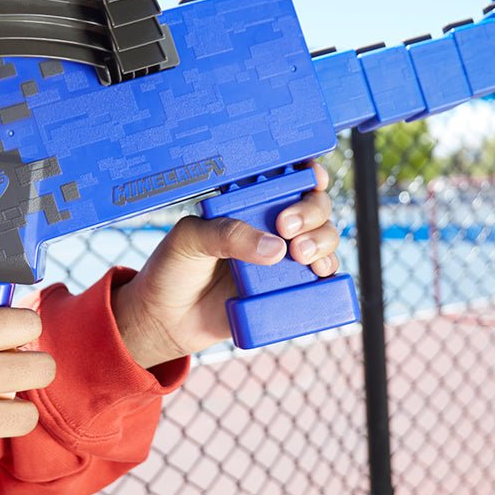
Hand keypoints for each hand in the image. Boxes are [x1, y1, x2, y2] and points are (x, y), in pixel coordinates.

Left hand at [114, 161, 340, 367]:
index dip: (307, 174)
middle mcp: (270, 227)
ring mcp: (281, 258)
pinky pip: (320, 278)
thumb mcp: (191, 239)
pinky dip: (329, 272)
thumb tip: (275, 248)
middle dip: (311, 212)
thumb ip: (228, 234)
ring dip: (323, 241)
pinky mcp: (286, 289)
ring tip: (301, 255)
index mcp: (247, 204)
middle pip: (314, 207)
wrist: (165, 321)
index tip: (311, 178)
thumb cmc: (173, 269)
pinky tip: (320, 273)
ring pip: (323, 238)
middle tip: (287, 229)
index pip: (286, 180)